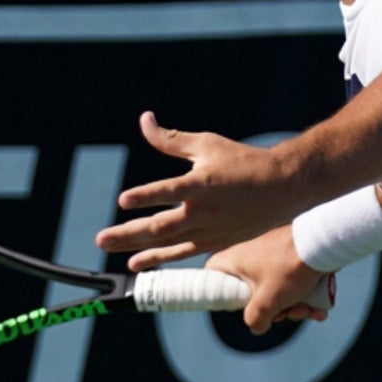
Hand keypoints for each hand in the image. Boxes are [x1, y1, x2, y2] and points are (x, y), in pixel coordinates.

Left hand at [95, 112, 298, 270]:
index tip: (123, 200)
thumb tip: (145, 119)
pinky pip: (180, 254)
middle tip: (100, 239)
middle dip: (127, 233)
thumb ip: (171, 139)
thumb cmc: (242, 162)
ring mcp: (208, 231)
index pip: (169, 191)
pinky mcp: (213, 243)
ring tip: (106, 245)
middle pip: (160, 227)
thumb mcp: (207, 144)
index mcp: (202, 184)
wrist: (281, 188)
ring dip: (134, 247)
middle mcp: (203, 212)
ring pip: (165, 243)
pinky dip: (157, 258)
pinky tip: (135, 262)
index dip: (146, 195)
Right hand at [208, 225, 332, 335]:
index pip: (211, 275)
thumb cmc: (289, 268)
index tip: (236, 305)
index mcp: (234, 260)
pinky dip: (302, 296)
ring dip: (292, 307)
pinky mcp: (289, 256)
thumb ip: (255, 319)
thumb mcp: (267, 301)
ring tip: (309, 310)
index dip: (218, 294)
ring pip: (273, 290)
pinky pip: (289, 282)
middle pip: (249, 292)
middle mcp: (248, 255)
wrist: (324, 244)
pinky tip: (318, 308)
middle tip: (286, 314)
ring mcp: (270, 255)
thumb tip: (257, 326)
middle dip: (272, 311)